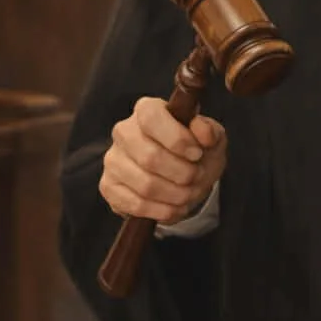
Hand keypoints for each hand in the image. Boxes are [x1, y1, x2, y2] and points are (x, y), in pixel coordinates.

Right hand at [99, 96, 226, 224]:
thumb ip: (210, 131)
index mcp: (147, 110)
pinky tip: (175, 207)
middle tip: (197, 177)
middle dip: (182, 173)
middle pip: (149, 156)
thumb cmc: (195, 151)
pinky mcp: (109, 187)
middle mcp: (124, 131)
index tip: (198, 153)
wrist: (184, 177)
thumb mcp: (211, 138)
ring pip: (144, 184)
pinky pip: (135, 205)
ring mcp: (113, 160)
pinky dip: (162, 210)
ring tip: (190, 193)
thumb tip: (204, 133)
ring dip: (175, 194)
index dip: (177, 139)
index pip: (152, 119)